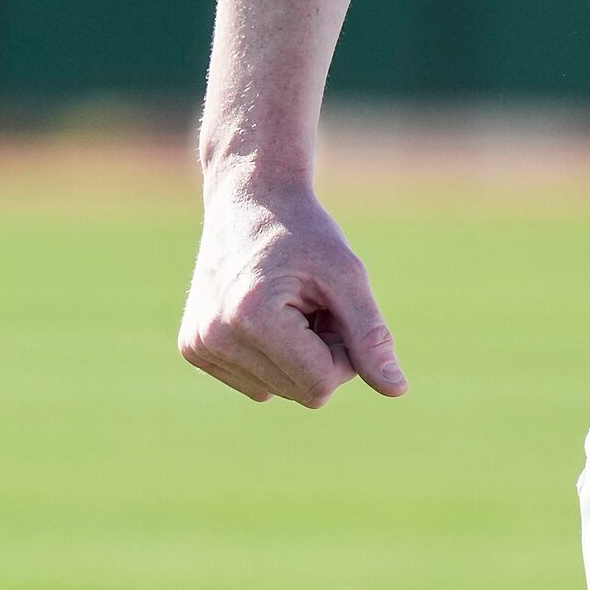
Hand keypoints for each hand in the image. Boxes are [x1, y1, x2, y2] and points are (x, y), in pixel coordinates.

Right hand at [180, 178, 405, 407]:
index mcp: (252, 316)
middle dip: (321, 354)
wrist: (249, 197)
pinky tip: (265, 314)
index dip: (345, 352)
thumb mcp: (346, 275)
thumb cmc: (304, 231)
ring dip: (297, 357)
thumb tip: (397, 390)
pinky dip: (271, 358)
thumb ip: (370, 335)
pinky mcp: (192, 349)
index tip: (337, 308)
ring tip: (288, 305)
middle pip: (300, 392)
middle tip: (313, 302)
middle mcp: (214, 337)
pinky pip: (254, 385)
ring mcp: (198, 345)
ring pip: (277, 392)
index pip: (322, 384)